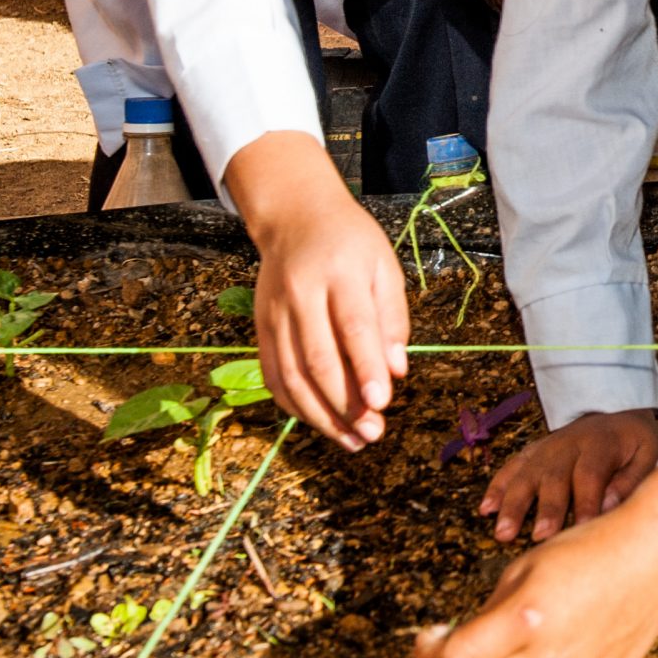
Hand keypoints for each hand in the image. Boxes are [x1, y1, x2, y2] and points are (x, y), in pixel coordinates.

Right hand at [229, 131, 407, 452]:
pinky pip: (273, 375)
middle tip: (372, 433)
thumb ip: (392, 318)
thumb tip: (397, 370)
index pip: (353, 326)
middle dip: (345, 403)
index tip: (381, 402)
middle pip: (318, 358)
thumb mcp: (384, 266)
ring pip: (292, 374)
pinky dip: (295, 405)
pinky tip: (320, 421)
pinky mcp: (260, 327)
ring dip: (321, 415)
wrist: (296, 217)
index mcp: (339, 272)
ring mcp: (274, 313)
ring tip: (351, 440)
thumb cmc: (351, 243)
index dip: (366, 367)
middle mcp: (300, 294)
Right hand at [481, 408, 657, 541]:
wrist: (613, 412)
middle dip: (547, 508)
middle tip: (541, 537)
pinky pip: (511, 468)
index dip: (586, 502)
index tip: (583, 529)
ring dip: (513, 504)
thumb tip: (611, 505)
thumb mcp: (648, 453)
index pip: (590, 474)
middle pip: (554, 477)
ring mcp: (546, 448)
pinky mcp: (532, 453)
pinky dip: (497, 488)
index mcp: (600, 444)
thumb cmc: (633, 443)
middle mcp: (568, 445)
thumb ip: (632, 479)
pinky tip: (486, 509)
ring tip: (504, 532)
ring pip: (526, 475)